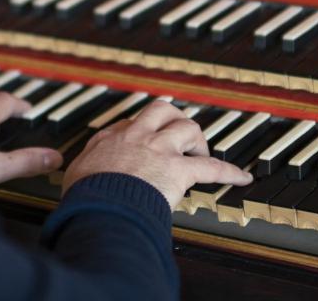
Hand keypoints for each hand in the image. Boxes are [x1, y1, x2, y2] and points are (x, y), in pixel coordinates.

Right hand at [62, 100, 252, 208]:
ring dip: (197, 140)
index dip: (144, 130)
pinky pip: (212, 168)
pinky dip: (230, 172)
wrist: (101, 206)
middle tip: (179, 136)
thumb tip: (77, 166)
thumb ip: (84, 164)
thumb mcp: (75, 173)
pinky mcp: (178, 170)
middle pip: (162, 110)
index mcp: (111, 138)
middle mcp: (137, 136)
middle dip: (173, 120)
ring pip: (188, 127)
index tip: (148, 139)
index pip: (132, 123)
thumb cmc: (87, 196)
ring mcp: (160, 150)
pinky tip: (242, 178)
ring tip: (200, 154)